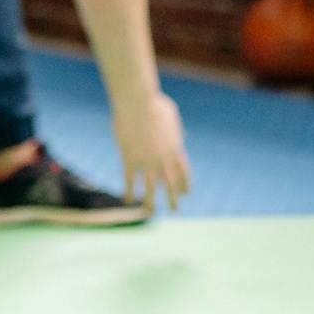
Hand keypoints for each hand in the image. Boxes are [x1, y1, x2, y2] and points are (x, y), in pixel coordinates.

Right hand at [113, 93, 190, 213]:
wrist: (137, 102)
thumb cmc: (153, 103)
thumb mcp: (171, 116)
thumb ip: (175, 130)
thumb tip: (178, 136)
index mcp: (175, 148)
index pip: (183, 172)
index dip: (185, 185)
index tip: (185, 194)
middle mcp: (163, 158)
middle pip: (171, 184)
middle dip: (173, 199)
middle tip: (174, 210)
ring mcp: (146, 160)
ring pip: (150, 187)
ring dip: (150, 201)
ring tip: (150, 212)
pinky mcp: (129, 158)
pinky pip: (130, 179)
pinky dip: (129, 191)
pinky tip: (128, 200)